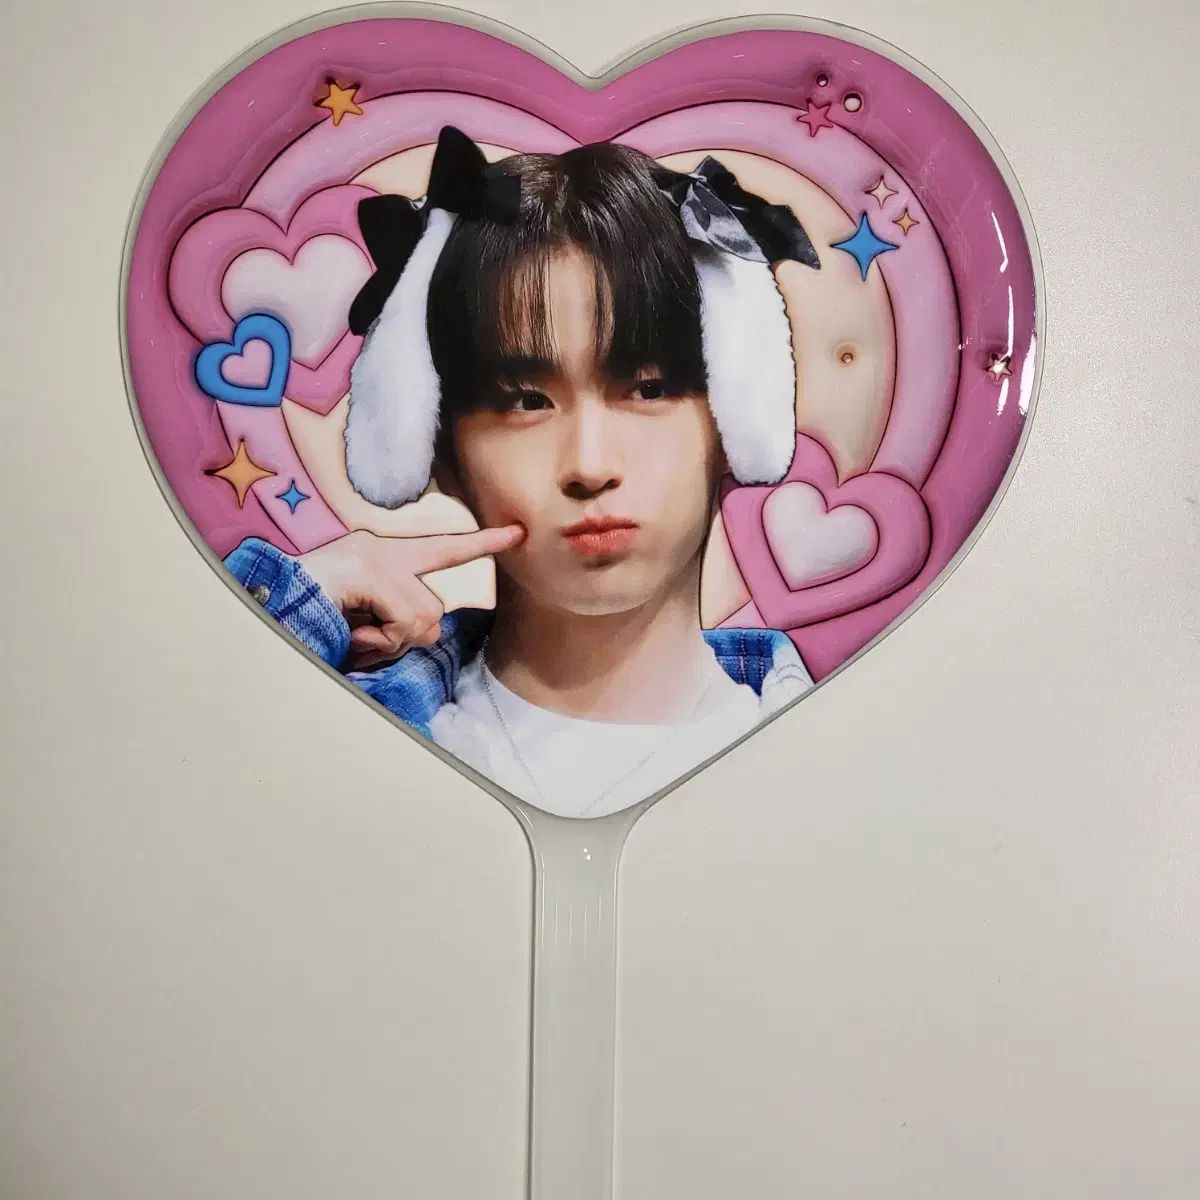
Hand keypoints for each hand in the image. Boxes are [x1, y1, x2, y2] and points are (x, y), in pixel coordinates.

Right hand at [299, 524, 525, 670]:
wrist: (265, 604)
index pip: (443, 548)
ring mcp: (376, 559)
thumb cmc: (308, 618)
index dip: (482, 543)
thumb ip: (395, 617)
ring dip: (387, 642)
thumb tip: (424, 629)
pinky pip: (403, 624)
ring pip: (421, 621)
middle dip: (401, 638)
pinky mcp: (370, 574)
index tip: (518, 532)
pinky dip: (377, 641)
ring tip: (351, 632)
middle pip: (433, 611)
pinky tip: (350, 630)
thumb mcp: (360, 616)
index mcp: (382, 556)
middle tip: (362, 637)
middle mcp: (383, 550)